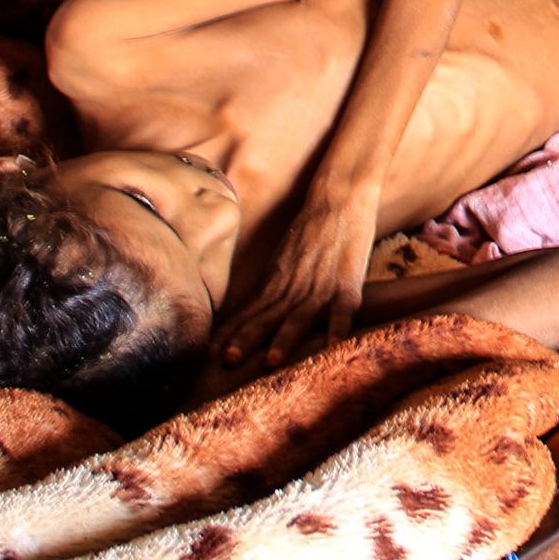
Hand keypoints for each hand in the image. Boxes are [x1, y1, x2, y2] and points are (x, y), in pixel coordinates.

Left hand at [209, 195, 378, 384]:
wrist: (340, 198)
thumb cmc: (313, 230)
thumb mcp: (284, 258)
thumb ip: (273, 285)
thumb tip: (251, 311)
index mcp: (278, 280)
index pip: (251, 311)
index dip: (232, 332)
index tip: (210, 353)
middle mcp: (295, 285)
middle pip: (268, 317)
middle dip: (248, 339)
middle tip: (228, 359)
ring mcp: (322, 285)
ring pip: (300, 316)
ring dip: (285, 338)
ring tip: (271, 360)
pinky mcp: (348, 282)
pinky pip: (343, 309)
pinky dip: (337, 327)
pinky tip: (332, 345)